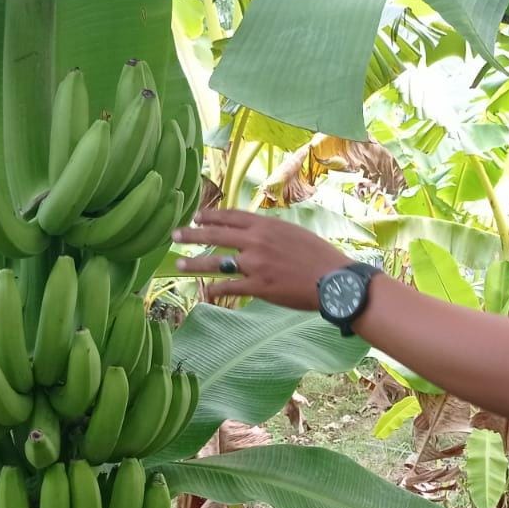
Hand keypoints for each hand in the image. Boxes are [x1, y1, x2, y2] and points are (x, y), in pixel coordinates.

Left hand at [172, 208, 352, 310]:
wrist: (334, 279)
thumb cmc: (320, 257)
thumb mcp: (294, 233)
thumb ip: (272, 233)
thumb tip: (256, 233)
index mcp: (266, 225)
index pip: (231, 216)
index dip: (211, 216)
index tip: (196, 216)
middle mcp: (257, 241)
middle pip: (216, 235)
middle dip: (192, 234)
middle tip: (175, 234)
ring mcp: (255, 264)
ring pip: (217, 261)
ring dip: (195, 263)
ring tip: (179, 263)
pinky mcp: (258, 286)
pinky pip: (230, 287)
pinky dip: (215, 289)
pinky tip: (206, 291)